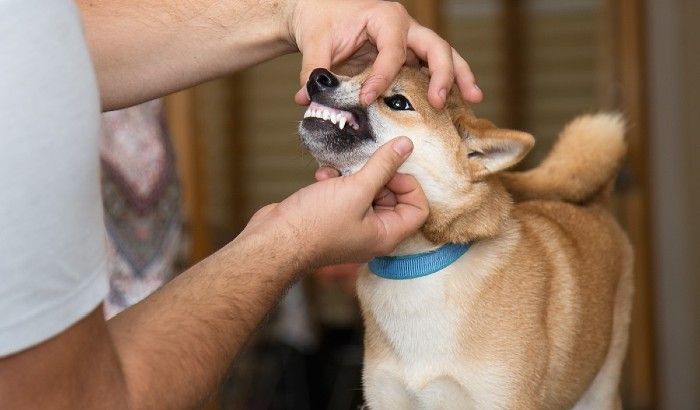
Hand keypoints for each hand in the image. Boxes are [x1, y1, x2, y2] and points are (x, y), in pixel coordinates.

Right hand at [243, 137, 428, 267]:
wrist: (274, 240)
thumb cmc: (316, 224)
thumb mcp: (356, 189)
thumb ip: (383, 166)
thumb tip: (406, 146)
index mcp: (387, 235)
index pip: (418, 209)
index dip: (409, 184)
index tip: (390, 169)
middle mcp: (373, 233)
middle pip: (393, 198)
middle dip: (377, 176)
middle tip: (362, 167)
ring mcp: (352, 226)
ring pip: (366, 192)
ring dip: (353, 176)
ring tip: (338, 173)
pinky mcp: (333, 218)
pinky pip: (345, 195)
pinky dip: (336, 182)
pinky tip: (322, 177)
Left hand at [286, 0, 482, 107]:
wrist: (321, 11)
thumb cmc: (321, 20)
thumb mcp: (315, 43)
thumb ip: (313, 70)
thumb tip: (307, 98)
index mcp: (385, 18)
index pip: (392, 52)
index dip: (381, 78)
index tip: (367, 99)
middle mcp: (404, 26)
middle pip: (434, 47)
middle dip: (442, 74)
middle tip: (438, 101)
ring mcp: (411, 40)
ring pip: (443, 55)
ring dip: (459, 77)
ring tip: (474, 99)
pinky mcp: (409, 54)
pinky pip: (433, 66)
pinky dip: (449, 81)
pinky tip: (463, 100)